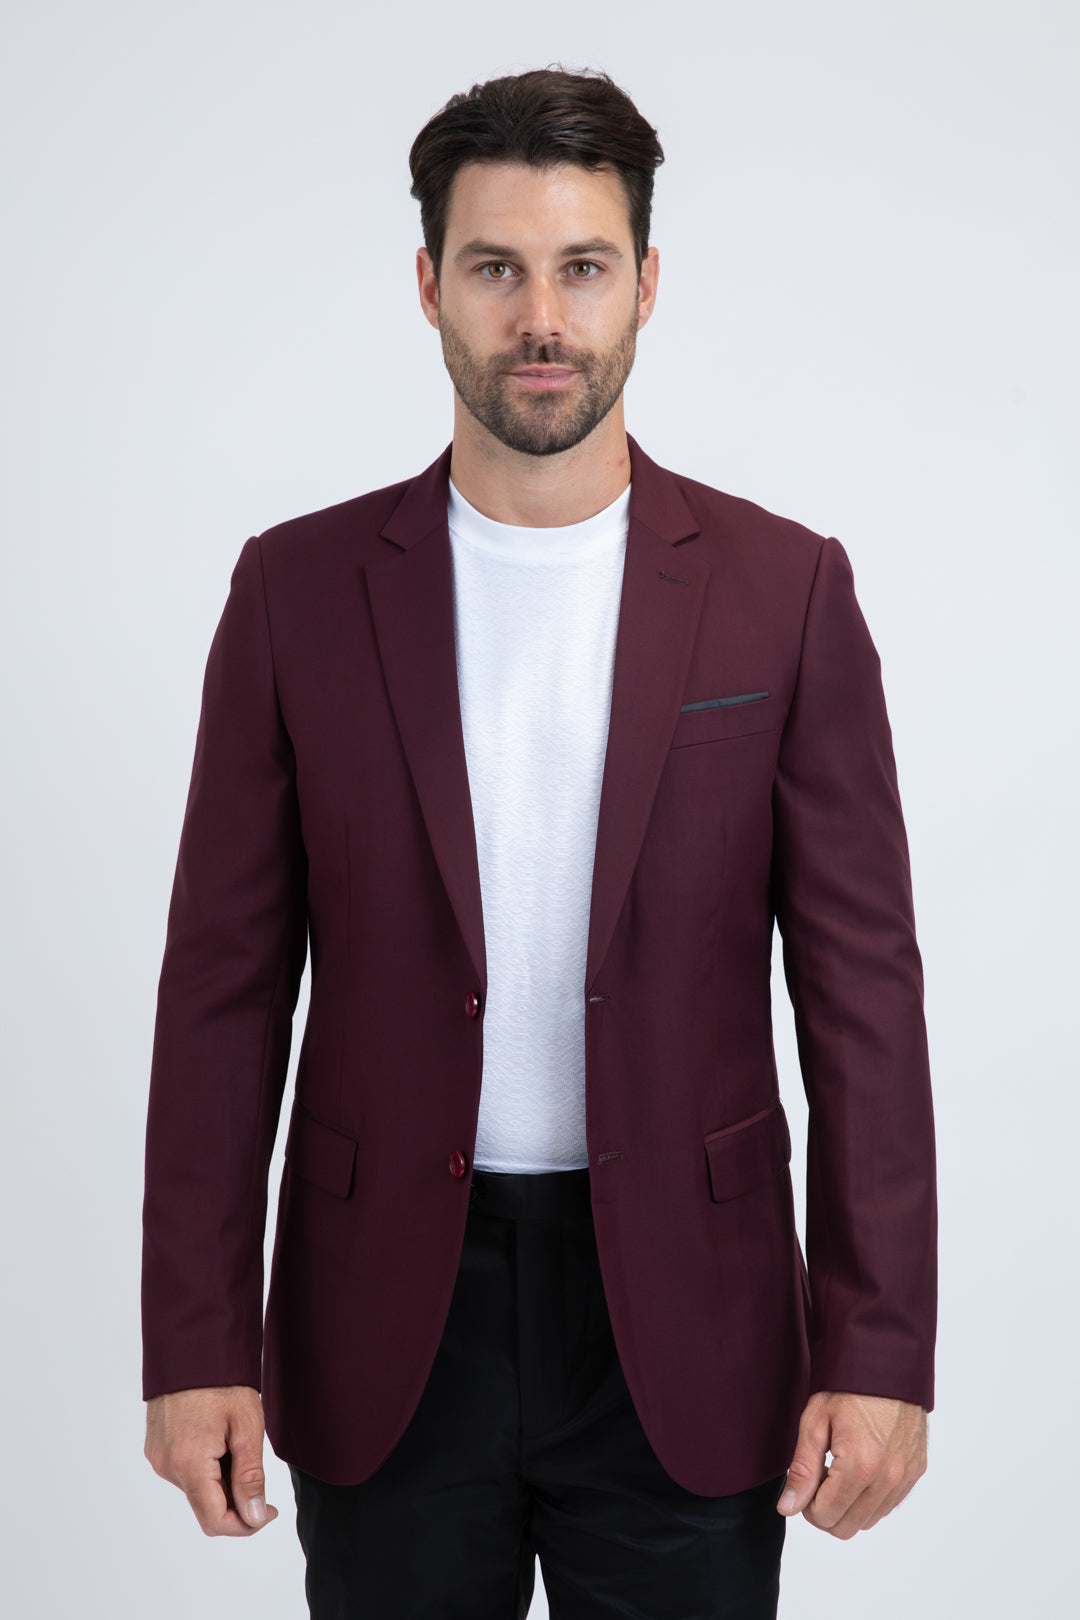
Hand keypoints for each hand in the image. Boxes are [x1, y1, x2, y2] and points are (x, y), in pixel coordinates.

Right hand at [145, 1384, 278, 1536]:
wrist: (192, 1343)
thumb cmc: (223, 1380)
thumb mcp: (247, 1426)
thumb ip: (250, 1477)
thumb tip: (255, 1517)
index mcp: (188, 1464)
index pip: (214, 1520)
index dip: (246, 1524)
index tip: (269, 1510)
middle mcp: (166, 1466)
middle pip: (205, 1506)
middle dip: (235, 1500)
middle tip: (258, 1472)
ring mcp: (158, 1456)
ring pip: (195, 1489)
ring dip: (220, 1481)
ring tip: (236, 1443)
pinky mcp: (156, 1446)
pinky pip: (184, 1471)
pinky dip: (205, 1468)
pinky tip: (219, 1439)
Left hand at [777, 1391, 926, 1536]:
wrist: (885, 1361)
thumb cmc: (847, 1387)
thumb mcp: (814, 1423)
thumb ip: (802, 1471)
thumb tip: (789, 1508)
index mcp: (860, 1466)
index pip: (825, 1516)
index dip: (806, 1504)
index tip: (806, 1479)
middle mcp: (888, 1478)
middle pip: (847, 1527)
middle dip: (825, 1510)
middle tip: (819, 1477)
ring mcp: (906, 1476)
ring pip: (869, 1521)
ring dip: (848, 1506)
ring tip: (839, 1470)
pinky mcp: (916, 1470)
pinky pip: (889, 1505)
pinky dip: (870, 1498)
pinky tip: (859, 1468)